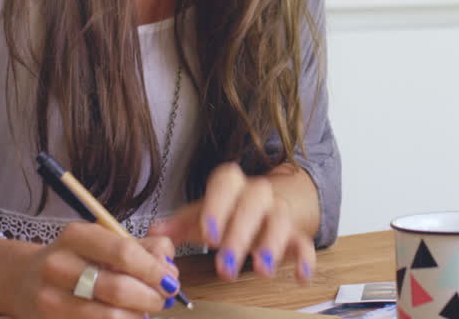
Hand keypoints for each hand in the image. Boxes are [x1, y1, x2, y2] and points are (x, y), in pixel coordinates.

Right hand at [3, 223, 180, 317]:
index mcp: (76, 236)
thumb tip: (169, 269)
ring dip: (138, 316)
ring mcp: (50, 298)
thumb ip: (142, 248)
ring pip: (109, 316)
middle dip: (151, 297)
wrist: (23, 279)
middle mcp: (58, 265)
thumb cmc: (76, 259)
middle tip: (163, 299)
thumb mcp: (103, 242)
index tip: (170, 280)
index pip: (124, 252)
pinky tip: (126, 318)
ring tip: (145, 311)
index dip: (154, 269)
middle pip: (118, 288)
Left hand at [149, 162, 316, 283]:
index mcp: (232, 185)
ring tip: (262, 270)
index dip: (217, 207)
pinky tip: (300, 275)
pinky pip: (305, 242)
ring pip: (280, 220)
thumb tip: (153, 232)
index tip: (207, 235)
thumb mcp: (201, 215)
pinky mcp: (296, 233)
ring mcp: (278, 212)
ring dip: (272, 245)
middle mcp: (257, 194)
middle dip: (240, 236)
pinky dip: (306, 258)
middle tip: (226, 266)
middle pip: (253, 204)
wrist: (265, 204)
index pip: (226, 183)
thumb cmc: (227, 212)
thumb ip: (178, 224)